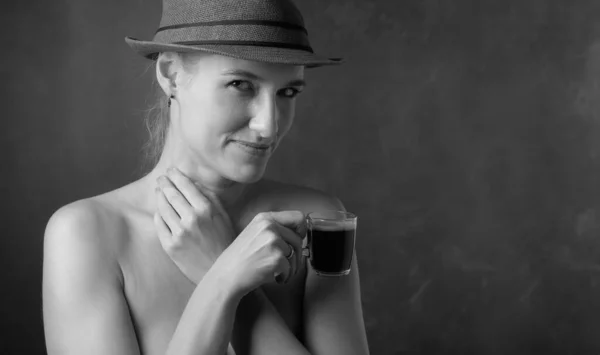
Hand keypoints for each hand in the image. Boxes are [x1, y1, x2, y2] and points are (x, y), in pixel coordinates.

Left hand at [154, 167, 235, 283]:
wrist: (219, 272)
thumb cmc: (225, 242)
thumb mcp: (224, 217)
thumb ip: (210, 198)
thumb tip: (194, 183)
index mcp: (206, 209)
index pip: (186, 186)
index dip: (176, 176)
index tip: (171, 170)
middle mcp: (191, 219)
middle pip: (171, 194)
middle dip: (165, 183)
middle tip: (161, 178)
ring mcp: (179, 233)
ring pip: (163, 208)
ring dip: (159, 197)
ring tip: (158, 191)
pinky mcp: (170, 246)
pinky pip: (160, 225)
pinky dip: (158, 215)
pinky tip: (159, 211)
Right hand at [211, 211, 306, 296]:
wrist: (226, 276)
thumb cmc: (239, 259)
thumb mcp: (254, 233)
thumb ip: (274, 229)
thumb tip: (299, 234)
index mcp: (265, 218)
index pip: (298, 217)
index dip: (301, 230)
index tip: (296, 241)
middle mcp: (270, 226)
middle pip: (298, 239)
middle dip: (295, 255)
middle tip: (285, 265)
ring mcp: (273, 241)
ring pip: (296, 255)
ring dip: (290, 268)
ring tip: (277, 273)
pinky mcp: (276, 258)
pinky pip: (290, 269)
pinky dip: (284, 277)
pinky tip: (273, 277)